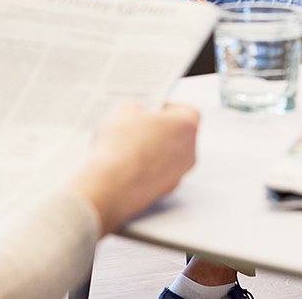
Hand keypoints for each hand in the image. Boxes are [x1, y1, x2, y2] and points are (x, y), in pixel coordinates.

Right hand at [70, 103, 198, 234]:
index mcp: (188, 126)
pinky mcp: (163, 193)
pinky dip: (142, 169)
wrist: (111, 185)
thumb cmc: (123, 145)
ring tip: (122, 145)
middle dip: (156, 129)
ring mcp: (178, 176)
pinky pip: (155, 175)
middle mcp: (190, 153)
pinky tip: (121, 164)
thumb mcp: (124, 110)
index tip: (147, 108)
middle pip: (176, 135)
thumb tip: (134, 115)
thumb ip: (136, 109)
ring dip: (149, 151)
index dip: (164, 108)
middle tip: (133, 124)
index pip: (183, 110)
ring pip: (166, 157)